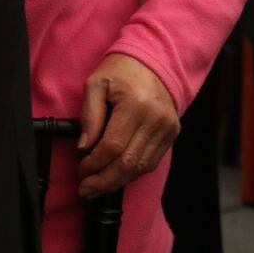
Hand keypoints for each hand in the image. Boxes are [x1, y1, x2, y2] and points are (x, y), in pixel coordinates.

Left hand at [77, 54, 179, 197]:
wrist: (156, 62)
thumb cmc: (122, 71)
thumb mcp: (96, 84)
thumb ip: (89, 115)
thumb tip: (84, 146)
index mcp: (135, 104)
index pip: (113, 146)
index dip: (93, 164)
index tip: (80, 169)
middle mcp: (156, 119)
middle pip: (128, 162)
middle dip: (104, 181)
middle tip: (86, 190)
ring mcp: (167, 128)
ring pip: (142, 167)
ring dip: (118, 181)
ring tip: (99, 187)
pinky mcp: (172, 134)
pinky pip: (152, 162)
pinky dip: (134, 173)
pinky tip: (118, 175)